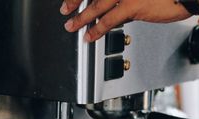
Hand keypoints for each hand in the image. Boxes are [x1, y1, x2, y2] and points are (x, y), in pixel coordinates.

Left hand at [60, 0, 192, 41]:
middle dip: (75, 1)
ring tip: (72, 26)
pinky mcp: (133, 6)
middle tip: (65, 10)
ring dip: (82, 17)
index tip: (74, 0)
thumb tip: (118, 7)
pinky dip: (97, 28)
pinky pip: (109, 19)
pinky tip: (90, 35)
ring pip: (97, 4)